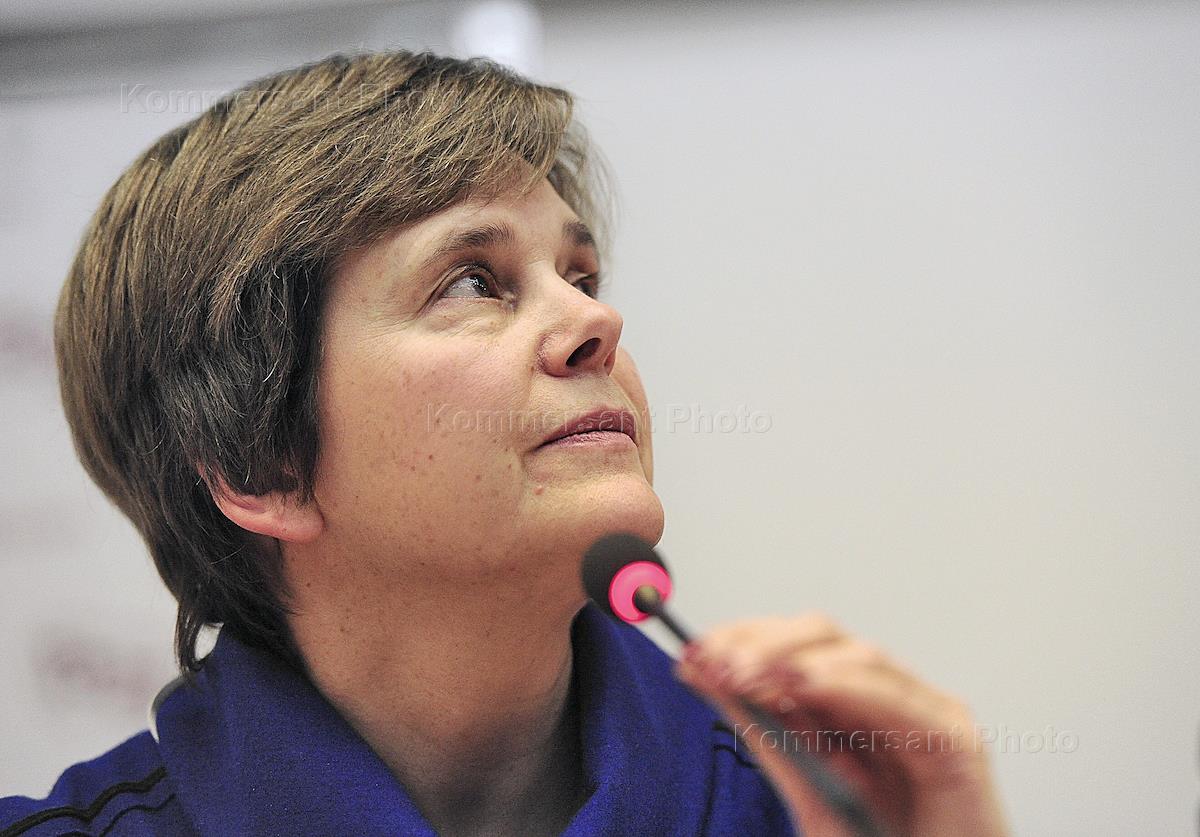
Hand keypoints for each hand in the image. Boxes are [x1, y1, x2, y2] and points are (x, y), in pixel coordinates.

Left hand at [672, 614, 1008, 836]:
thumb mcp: (805, 784)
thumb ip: (763, 730)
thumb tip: (703, 672)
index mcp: (851, 703)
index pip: (794, 644)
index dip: (745, 636)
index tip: (698, 648)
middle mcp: (889, 698)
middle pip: (826, 637)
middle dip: (765, 641)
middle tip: (718, 659)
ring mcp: (927, 713)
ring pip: (862, 657)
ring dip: (796, 660)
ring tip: (747, 674)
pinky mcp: (956, 743)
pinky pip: (902, 701)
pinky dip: (848, 686)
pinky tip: (803, 685)